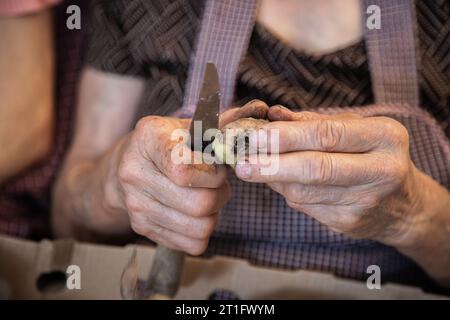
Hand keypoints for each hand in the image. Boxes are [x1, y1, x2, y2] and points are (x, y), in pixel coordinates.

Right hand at [117, 116, 228, 254]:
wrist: (128, 164)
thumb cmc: (169, 143)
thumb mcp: (190, 126)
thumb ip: (222, 124)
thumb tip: (258, 113)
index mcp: (148, 139)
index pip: (184, 170)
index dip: (212, 174)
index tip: (218, 168)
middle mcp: (134, 172)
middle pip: (199, 204)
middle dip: (220, 196)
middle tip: (218, 185)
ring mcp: (135, 203)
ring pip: (200, 228)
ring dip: (213, 215)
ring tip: (207, 197)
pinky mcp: (141, 227)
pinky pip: (191, 244)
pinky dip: (202, 232)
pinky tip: (195, 213)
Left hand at [235, 105, 424, 244]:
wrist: (402, 204)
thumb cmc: (371, 155)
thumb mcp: (354, 130)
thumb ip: (313, 122)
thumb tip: (272, 113)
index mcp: (385, 136)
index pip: (327, 135)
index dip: (286, 137)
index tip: (254, 137)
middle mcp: (382, 170)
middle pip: (316, 168)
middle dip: (272, 165)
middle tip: (241, 162)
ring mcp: (366, 201)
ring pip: (304, 191)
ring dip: (273, 179)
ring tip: (254, 167)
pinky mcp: (350, 223)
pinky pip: (305, 206)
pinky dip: (286, 192)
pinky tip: (281, 181)